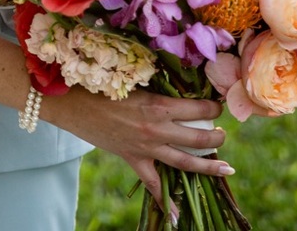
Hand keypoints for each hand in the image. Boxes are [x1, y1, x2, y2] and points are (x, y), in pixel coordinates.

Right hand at [50, 88, 230, 209]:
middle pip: (199, 138)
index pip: (199, 109)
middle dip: (217, 137)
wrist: (71, 101)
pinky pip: (153, 184)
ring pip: (186, 162)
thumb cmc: (99, 82)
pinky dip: (164, 202)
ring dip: (208, 166)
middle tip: (223, 134)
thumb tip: (177, 87)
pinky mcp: (133, 159)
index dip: (213, 108)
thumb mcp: (133, 80)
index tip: (218, 105)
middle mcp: (157, 129)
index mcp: (158, 105)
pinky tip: (175, 216)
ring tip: (225, 168)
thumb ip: (156, 87)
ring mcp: (146, 148)